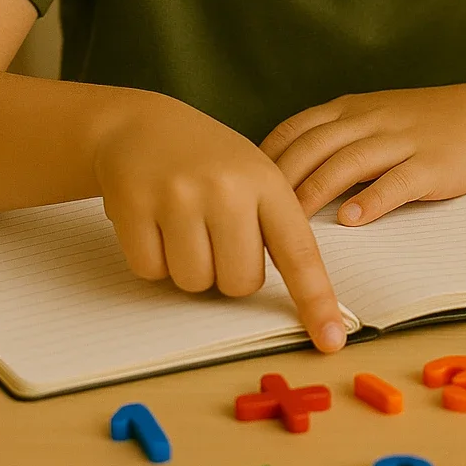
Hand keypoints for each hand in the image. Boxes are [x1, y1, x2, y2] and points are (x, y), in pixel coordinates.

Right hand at [91, 92, 346, 351]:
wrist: (141, 125)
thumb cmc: (206, 161)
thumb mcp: (252, 176)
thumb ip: (274, 226)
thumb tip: (302, 297)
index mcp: (266, 182)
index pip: (298, 252)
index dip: (315, 299)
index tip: (330, 340)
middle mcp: (226, 187)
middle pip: (239, 283)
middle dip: (227, 274)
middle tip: (213, 236)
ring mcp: (178, 195)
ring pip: (193, 282)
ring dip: (187, 268)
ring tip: (181, 225)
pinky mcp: (135, 204)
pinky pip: (150, 271)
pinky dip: (152, 258)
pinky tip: (153, 223)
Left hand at [259, 82, 465, 225]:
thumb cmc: (428, 124)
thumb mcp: (375, 116)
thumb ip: (335, 137)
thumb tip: (283, 174)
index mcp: (353, 108)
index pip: (296, 128)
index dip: (266, 158)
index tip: (240, 187)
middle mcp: (372, 119)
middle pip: (313, 146)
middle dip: (280, 179)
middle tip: (252, 214)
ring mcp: (403, 140)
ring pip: (348, 162)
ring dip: (315, 192)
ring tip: (290, 223)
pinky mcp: (432, 165)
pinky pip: (396, 182)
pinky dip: (371, 200)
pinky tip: (351, 221)